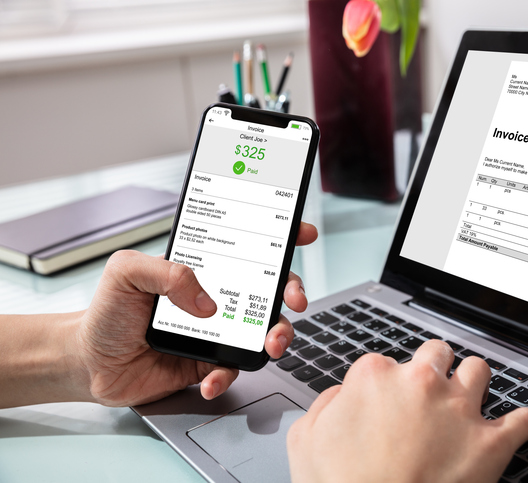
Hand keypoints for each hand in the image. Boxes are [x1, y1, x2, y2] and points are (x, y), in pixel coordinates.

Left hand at [74, 222, 317, 406]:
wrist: (89, 363)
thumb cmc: (106, 312)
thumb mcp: (126, 272)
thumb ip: (166, 272)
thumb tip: (208, 302)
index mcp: (203, 269)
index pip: (248, 248)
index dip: (280, 239)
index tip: (302, 234)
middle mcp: (217, 297)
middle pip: (269, 289)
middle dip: (292, 290)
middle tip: (294, 300)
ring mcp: (218, 331)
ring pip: (263, 330)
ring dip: (277, 336)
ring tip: (269, 346)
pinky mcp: (211, 363)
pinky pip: (233, 369)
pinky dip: (227, 376)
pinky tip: (209, 378)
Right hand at [287, 340, 527, 482]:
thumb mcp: (305, 441)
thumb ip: (326, 406)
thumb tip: (342, 396)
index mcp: (375, 377)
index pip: (383, 363)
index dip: (385, 384)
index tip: (387, 402)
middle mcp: (421, 383)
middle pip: (435, 354)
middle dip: (432, 369)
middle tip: (427, 393)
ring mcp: (459, 410)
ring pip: (478, 371)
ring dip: (474, 382)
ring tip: (470, 399)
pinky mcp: (491, 444)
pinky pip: (523, 420)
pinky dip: (525, 423)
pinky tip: (522, 426)